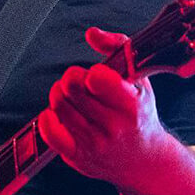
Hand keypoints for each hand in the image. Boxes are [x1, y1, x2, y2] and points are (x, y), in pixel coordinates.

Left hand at [38, 26, 170, 187]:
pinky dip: (49, 117)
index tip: (99, 77)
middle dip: (72, 78)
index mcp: (132, 106)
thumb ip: (118, 47)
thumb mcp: (140, 79)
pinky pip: (49, 132)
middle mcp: (113, 128)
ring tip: (72, 96)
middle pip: (71, 88)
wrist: (145, 161)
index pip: (97, 79)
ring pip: (59, 106)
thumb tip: (91, 33)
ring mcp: (94, 145)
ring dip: (61, 94)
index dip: (93, 73)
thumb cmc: (140, 114)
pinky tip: (60, 113)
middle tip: (80, 82)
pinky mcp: (77, 158)